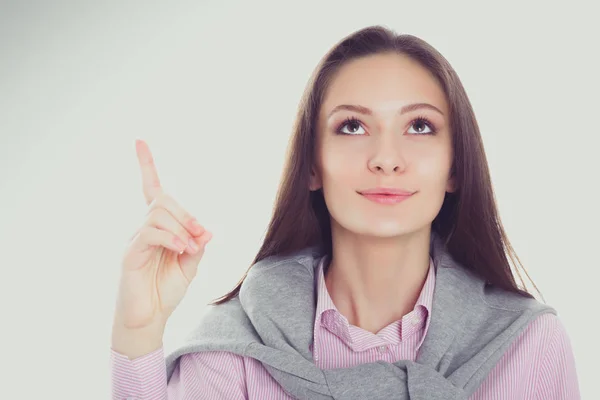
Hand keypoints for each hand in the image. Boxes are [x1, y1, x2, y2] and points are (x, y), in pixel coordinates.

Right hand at [114, 139, 211, 330]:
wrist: (149, 319)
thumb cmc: (167, 290)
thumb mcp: (191, 265)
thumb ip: (197, 244)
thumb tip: (205, 229)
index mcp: (158, 228)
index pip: (151, 190)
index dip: (146, 166)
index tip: (139, 141)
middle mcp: (143, 229)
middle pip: (163, 200)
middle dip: (186, 213)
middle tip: (199, 234)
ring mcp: (135, 240)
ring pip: (158, 212)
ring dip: (181, 227)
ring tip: (189, 249)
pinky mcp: (130, 254)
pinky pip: (152, 233)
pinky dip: (172, 238)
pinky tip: (181, 251)